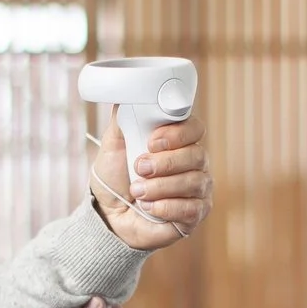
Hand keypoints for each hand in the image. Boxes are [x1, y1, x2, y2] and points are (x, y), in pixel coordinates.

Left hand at [91, 114, 210, 250]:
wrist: (108, 214)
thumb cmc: (115, 178)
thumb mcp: (113, 144)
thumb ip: (123, 119)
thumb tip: (125, 93)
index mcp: (179, 141)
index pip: (195, 128)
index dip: (177, 134)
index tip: (152, 142)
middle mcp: (194, 163)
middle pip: (197, 155)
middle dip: (165, 163)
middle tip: (139, 168)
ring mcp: (198, 189)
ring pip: (194, 182)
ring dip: (160, 187)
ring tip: (137, 192)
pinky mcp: (195, 214)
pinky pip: (191, 208)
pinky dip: (166, 207)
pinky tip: (149, 208)